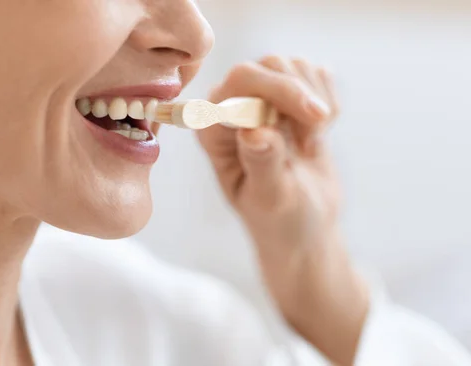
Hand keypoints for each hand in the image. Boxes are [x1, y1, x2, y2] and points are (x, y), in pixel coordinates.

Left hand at [198, 56, 367, 364]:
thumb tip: (253, 129)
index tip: (314, 120)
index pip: (240, 81)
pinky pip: (316, 76)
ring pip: (296, 66)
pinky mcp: (290, 98)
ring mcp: (262, 100)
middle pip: (272, 65)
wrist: (306, 224)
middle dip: (302, 98)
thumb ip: (262, 163)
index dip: (278, 90)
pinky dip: (328, 102)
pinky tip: (320, 134)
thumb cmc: (280, 220)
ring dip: (317, 104)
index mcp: (213, 130)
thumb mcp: (271, 198)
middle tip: (314, 142)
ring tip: (311, 145)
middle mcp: (232, 108)